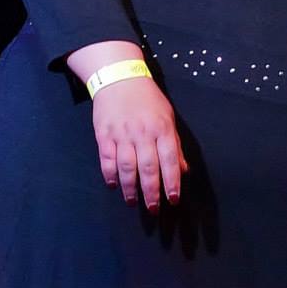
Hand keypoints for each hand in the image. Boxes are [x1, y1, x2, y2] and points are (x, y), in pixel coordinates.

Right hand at [92, 78, 184, 211]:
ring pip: (127, 167)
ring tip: (133, 202)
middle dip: (151, 192)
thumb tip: (182, 170)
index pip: (169, 160)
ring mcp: (121, 134)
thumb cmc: (148, 99)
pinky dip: (110, 175)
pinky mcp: (104, 134)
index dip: (172, 182)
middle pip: (148, 168)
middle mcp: (142, 133)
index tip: (173, 199)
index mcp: (161, 128)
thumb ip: (174, 145)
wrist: (119, 78)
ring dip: (130, 188)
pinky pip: (107, 159)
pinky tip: (114, 185)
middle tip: (153, 210)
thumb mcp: (167, 117)